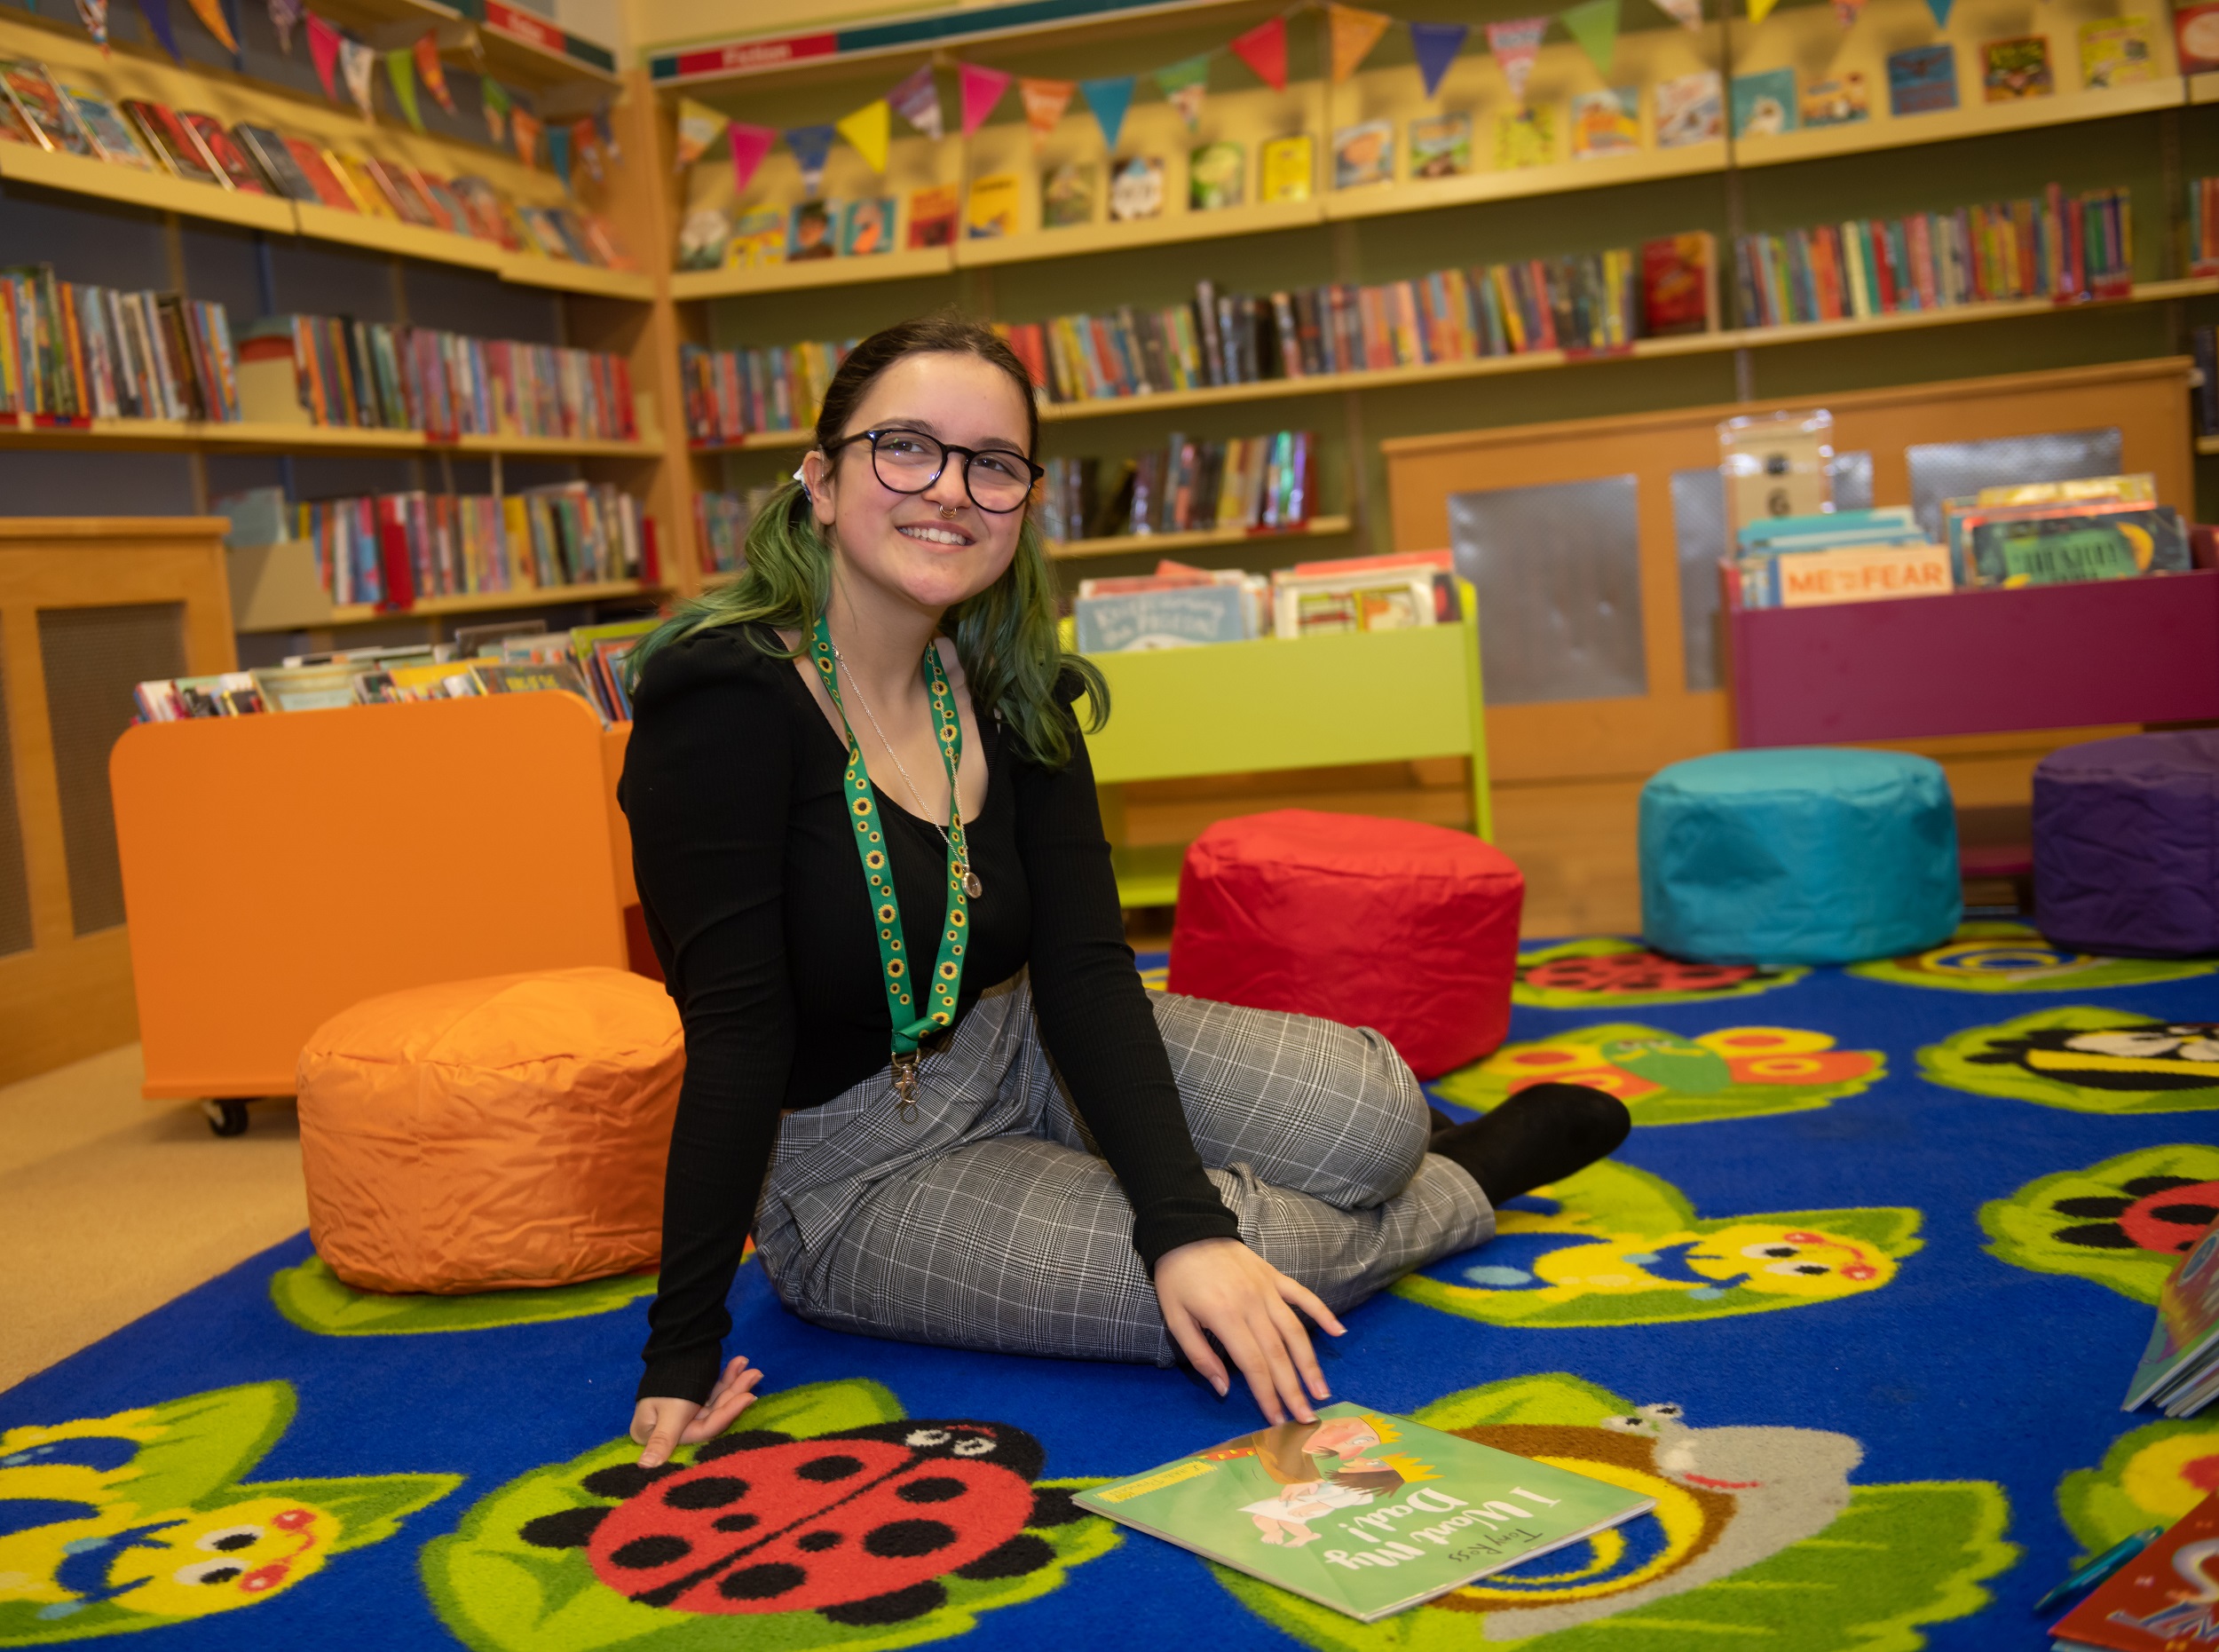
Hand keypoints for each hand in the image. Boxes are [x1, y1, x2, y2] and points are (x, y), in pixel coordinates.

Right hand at [631, 1355, 763, 1466]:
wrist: (664, 1346)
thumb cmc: (663, 1385)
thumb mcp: (668, 1413)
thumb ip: (663, 1440)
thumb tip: (644, 1467)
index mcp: (662, 1436)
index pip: (703, 1430)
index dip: (727, 1415)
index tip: (749, 1397)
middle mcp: (675, 1428)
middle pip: (713, 1414)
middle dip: (735, 1393)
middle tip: (755, 1374)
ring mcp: (686, 1412)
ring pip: (717, 1401)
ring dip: (734, 1384)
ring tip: (750, 1367)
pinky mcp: (694, 1398)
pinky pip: (714, 1391)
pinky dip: (726, 1378)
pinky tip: (739, 1365)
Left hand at [1152, 1238, 1344, 1423]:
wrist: (1186, 1230)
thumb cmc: (1177, 1278)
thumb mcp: (1176, 1319)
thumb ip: (1200, 1355)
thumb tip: (1224, 1389)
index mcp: (1225, 1317)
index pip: (1253, 1365)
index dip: (1267, 1395)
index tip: (1278, 1420)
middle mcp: (1252, 1304)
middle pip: (1279, 1354)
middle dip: (1294, 1390)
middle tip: (1307, 1418)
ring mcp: (1267, 1289)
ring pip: (1295, 1331)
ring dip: (1311, 1363)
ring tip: (1322, 1391)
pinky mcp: (1275, 1277)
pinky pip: (1303, 1296)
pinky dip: (1323, 1314)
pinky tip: (1339, 1332)